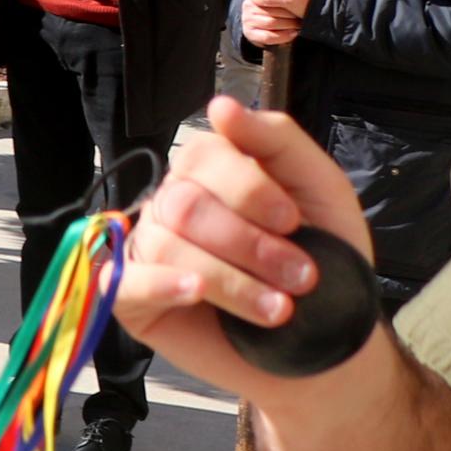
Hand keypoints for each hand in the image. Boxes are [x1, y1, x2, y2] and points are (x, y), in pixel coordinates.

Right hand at [111, 99, 384, 384]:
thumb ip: (275, 140)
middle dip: (250, 244)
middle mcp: (172, 206)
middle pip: (185, 204)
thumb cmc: (327, 265)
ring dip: (233, 281)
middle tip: (301, 277)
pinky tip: (197, 293)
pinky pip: (122, 281)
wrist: (328, 345)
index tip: (294, 222)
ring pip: (168, 246)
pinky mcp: (133, 300)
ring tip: (278, 310)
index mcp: (210, 173)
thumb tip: (220, 105)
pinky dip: (162, 283)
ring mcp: (148, 252)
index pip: (203, 157)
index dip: (249, 189)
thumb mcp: (319, 190)